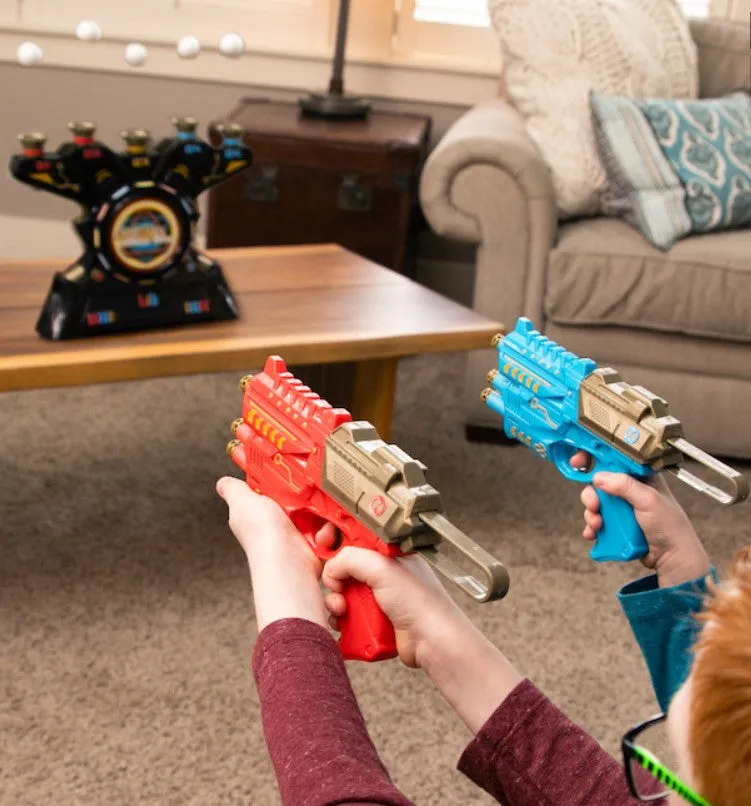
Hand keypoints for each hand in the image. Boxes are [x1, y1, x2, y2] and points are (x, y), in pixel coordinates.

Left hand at [216, 476, 333, 630]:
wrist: (286, 559)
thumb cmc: (261, 531)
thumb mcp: (242, 501)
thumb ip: (233, 490)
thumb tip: (222, 483)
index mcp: (259, 509)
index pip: (273, 487)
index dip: (283, 479)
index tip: (294, 470)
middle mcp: (278, 521)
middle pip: (299, 496)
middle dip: (309, 495)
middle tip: (310, 494)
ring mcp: (297, 531)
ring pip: (318, 511)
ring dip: (321, 514)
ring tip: (315, 522)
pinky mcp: (314, 541)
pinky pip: (328, 527)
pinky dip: (327, 531)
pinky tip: (320, 535)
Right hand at [321, 546, 459, 668]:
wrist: (432, 641)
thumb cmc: (422, 603)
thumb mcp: (382, 569)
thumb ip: (351, 559)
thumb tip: (331, 567)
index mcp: (388, 553)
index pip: (355, 537)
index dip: (336, 538)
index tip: (323, 542)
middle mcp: (383, 572)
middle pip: (344, 568)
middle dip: (334, 579)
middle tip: (337, 588)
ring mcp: (378, 596)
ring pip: (343, 594)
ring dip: (336, 602)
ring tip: (343, 611)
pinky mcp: (374, 618)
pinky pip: (348, 615)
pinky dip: (342, 620)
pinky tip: (345, 624)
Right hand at [570, 454, 709, 587]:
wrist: (672, 558)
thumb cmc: (669, 526)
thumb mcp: (649, 500)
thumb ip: (624, 485)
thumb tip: (598, 477)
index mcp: (639, 477)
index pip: (613, 460)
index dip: (594, 459)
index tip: (578, 462)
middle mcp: (628, 490)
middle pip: (598, 485)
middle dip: (591, 496)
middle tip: (594, 506)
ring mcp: (621, 509)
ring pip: (595, 504)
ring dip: (591, 515)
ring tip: (598, 526)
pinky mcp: (616, 525)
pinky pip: (596, 522)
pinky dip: (592, 528)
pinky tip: (593, 534)